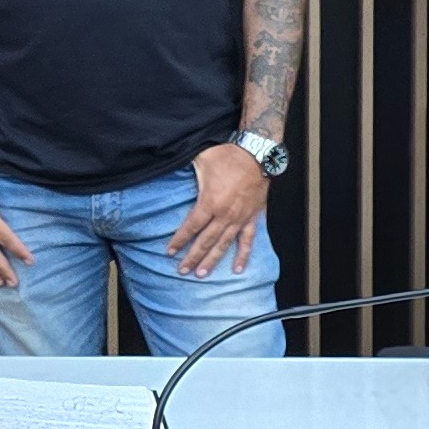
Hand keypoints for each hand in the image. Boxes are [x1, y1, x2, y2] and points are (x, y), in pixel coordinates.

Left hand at [168, 144, 270, 277]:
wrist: (257, 154)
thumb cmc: (229, 156)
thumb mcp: (201, 161)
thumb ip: (187, 172)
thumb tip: (170, 168)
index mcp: (210, 202)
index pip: (191, 227)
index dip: (179, 240)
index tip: (170, 251)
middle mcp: (224, 215)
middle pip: (205, 241)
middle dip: (192, 257)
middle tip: (182, 270)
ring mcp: (239, 219)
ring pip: (223, 245)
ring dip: (212, 260)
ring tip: (202, 274)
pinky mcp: (252, 218)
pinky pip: (248, 241)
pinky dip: (243, 255)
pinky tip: (238, 269)